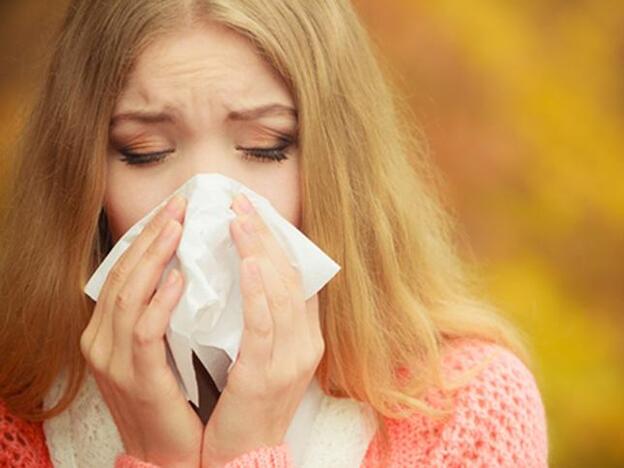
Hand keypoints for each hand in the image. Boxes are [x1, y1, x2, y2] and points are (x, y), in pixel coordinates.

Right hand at [80, 194, 202, 467]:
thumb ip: (161, 310)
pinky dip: (161, 302)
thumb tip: (184, 266)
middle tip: (180, 205)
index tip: (173, 208)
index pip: (123, 270)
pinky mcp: (136, 378)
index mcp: (107, 329)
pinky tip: (180, 279)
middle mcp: (101, 340)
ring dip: (155, 258)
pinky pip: (146, 333)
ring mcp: (113, 360)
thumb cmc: (171, 395)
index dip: (146, 236)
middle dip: (152, 236)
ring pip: (129, 295)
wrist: (167, 452)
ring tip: (179, 227)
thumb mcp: (159, 347)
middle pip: (123, 274)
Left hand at [200, 193, 324, 467]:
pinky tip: (250, 264)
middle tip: (241, 202)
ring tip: (240, 219)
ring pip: (280, 294)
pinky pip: (264, 326)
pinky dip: (259, 292)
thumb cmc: (248, 403)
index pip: (297, 278)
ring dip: (260, 253)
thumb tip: (249, 274)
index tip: (256, 211)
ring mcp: (290, 360)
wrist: (245, 455)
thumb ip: (265, 318)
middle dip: (266, 236)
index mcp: (306, 336)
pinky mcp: (265, 376)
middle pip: (289, 277)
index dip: (279, 241)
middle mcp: (305, 343)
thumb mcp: (265, 356)